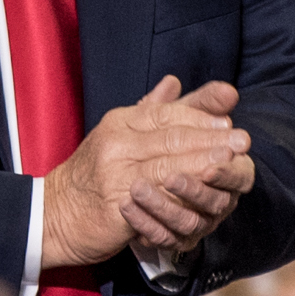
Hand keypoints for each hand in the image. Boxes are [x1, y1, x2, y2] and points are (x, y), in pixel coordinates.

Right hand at [45, 76, 254, 266]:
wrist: (53, 214)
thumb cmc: (94, 175)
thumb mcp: (121, 135)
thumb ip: (153, 110)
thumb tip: (175, 81)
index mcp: (119, 121)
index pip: (167, 113)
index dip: (200, 116)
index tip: (228, 122)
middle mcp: (116, 142)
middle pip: (172, 136)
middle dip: (211, 138)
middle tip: (241, 140)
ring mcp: (114, 173)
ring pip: (168, 164)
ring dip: (203, 163)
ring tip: (230, 162)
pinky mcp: (116, 204)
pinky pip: (156, 196)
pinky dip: (182, 193)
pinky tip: (204, 193)